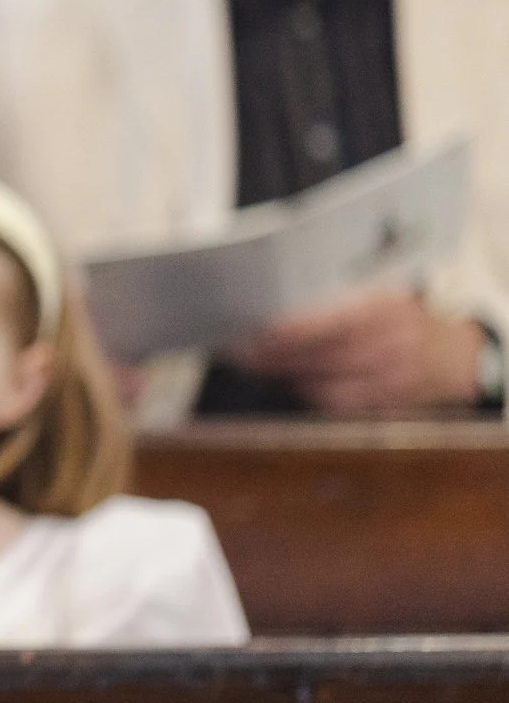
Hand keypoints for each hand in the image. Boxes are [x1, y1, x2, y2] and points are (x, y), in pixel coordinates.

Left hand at [228, 287, 486, 413]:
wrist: (460, 353)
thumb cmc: (406, 319)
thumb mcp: (381, 298)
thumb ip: (339, 304)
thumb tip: (279, 312)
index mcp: (386, 308)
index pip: (330, 322)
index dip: (290, 331)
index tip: (257, 333)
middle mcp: (393, 343)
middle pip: (322, 356)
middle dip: (276, 357)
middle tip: (242, 354)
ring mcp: (395, 376)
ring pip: (328, 385)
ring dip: (289, 377)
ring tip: (260, 366)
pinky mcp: (392, 402)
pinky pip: (343, 404)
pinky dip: (314, 394)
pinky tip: (295, 382)